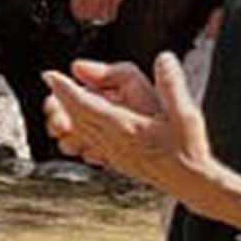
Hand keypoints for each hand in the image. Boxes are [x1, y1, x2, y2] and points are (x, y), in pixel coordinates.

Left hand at [41, 55, 240, 225]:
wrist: (190, 182)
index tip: (50, 75)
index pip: (85, 105)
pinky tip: (80, 122)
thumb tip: (164, 58)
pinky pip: (88, 141)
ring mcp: (112, 153)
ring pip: (79, 130)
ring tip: (61, 98)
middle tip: (52, 81)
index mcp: (124, 127)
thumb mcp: (185, 113)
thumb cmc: (188, 149)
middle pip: (75, 117)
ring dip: (68, 112)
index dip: (65, 89)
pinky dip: (79, 127)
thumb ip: (172, 85)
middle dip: (61, 98)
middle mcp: (112, 141)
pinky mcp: (115, 160)